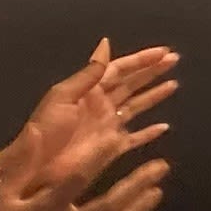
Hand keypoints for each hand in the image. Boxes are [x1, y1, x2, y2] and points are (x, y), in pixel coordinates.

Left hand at [0, 39, 176, 208]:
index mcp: (89, 89)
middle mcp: (101, 104)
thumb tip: (106, 44)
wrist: (35, 166)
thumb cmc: (47, 129)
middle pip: (132, 83)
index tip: (163, 52)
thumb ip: (88, 74)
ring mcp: (107, 126)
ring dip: (154, 96)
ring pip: (137, 106)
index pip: (120, 69)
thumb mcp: (63, 96)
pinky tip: (164, 127)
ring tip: (174, 85)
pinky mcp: (111, 148)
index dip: (141, 60)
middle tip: (175, 60)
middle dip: (152, 72)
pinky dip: (149, 133)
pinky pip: (135, 137)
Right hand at [0, 136, 165, 210]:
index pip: (80, 177)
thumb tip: (36, 129)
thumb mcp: (0, 194)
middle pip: (111, 206)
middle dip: (137, 185)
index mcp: (47, 207)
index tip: (120, 137)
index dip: (101, 156)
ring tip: (157, 191)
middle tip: (161, 166)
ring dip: (139, 210)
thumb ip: (22, 163)